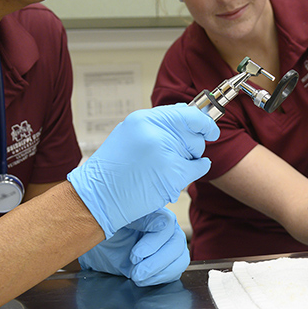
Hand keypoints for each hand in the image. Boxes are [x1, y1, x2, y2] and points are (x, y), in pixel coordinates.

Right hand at [67, 104, 218, 236]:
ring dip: (190, 157)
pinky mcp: (172, 174)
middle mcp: (155, 133)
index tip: (209, 127)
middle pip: (194, 132)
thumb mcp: (129, 134)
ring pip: (197, 149)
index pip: (185, 112)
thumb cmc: (112, 169)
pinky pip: (199, 167)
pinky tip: (187, 171)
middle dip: (192, 143)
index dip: (202, 120)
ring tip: (168, 165)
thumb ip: (156, 124)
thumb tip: (185, 113)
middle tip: (176, 153)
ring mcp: (165, 153)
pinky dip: (198, 168)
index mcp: (143, 119)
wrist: (98, 196)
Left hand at [78, 209, 189, 285]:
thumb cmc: (104, 229)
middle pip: (177, 244)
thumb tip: (161, 224)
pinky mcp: (167, 262)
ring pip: (180, 259)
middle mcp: (166, 227)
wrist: (99, 246)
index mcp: (154, 212)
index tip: (134, 256)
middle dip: (157, 263)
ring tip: (137, 277)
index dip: (153, 243)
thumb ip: (133, 218)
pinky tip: (144, 280)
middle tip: (136, 273)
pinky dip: (160, 279)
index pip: (166, 225)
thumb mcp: (114, 221)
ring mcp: (169, 244)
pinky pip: (175, 271)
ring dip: (160, 273)